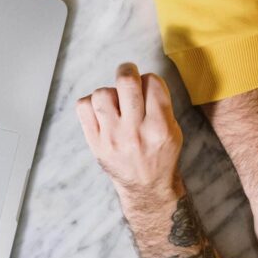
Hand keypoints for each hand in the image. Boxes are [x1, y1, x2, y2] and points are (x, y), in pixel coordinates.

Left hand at [75, 63, 183, 213]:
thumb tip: (141, 78)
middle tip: (128, 74)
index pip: (152, 82)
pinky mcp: (95, 142)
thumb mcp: (174, 130)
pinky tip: (102, 112)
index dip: (149, 79)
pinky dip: (91, 103)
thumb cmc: (160, 155)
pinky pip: (83, 107)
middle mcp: (135, 131)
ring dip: (110, 92)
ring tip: (116, 102)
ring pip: (102, 93)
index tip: (147, 86)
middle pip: (126, 82)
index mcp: (159, 127)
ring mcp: (112, 137)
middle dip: (127, 70)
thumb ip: (160, 104)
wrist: (145, 187)